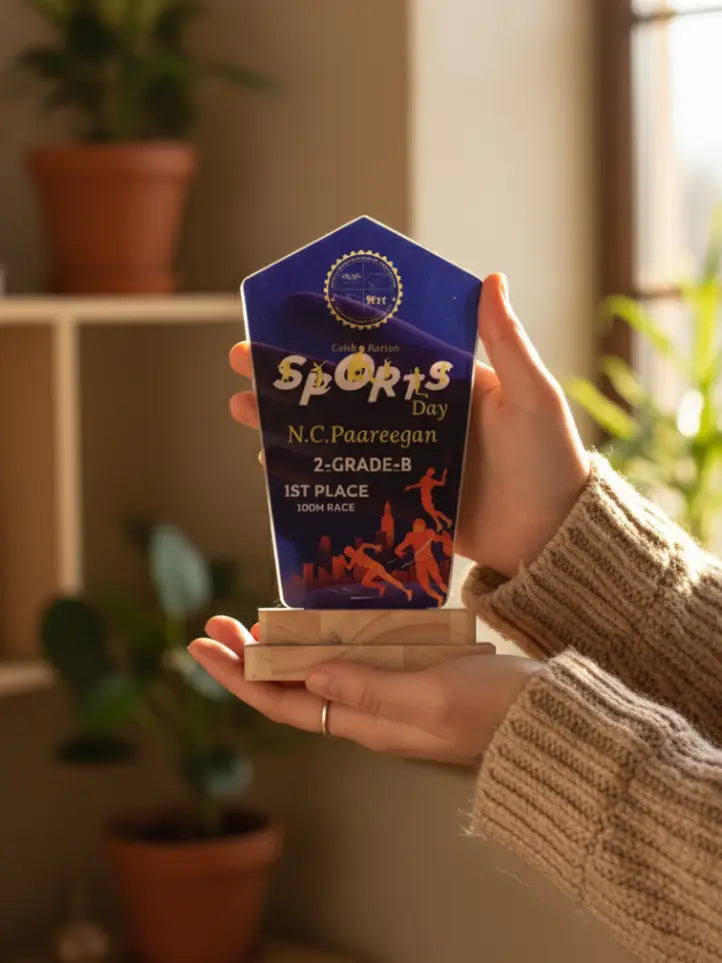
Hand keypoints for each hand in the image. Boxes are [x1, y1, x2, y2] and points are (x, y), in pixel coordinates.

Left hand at [189, 616, 541, 764]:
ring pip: (319, 672)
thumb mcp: (431, 696)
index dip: (238, 677)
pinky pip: (354, 658)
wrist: (549, 717)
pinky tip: (320, 617)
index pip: (282, 705)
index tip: (202, 646)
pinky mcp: (411, 675)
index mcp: (366, 723)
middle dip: (248, 659)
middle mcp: (368, 712)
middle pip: (292, 688)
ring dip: (281, 648)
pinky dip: (327, 638)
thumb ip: (371, 688)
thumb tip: (309, 674)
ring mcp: (389, 694)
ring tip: (252, 620)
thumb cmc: (496, 710)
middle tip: (215, 622)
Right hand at [229, 273, 588, 576]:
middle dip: (292, 374)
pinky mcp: (400, 498)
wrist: (550, 540)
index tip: (291, 313)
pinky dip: (309, 469)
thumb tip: (491, 277)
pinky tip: (272, 461)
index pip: (383, 348)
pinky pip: (347, 478)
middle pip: (345, 388)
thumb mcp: (531, 397)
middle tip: (243, 360)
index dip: (336, 330)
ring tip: (241, 408)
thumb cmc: (549, 462)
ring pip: (336, 431)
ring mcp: (406, 457)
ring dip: (287, 418)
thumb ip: (507, 343)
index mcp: (446, 384)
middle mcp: (420, 416)